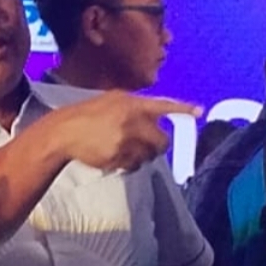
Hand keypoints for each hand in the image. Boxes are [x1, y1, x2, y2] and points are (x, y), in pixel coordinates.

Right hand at [46, 91, 201, 172]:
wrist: (65, 132)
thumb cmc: (88, 114)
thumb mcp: (113, 100)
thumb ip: (136, 106)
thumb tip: (156, 115)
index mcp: (132, 104)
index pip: (164, 106)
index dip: (183, 109)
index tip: (200, 111)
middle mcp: (132, 122)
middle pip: (161, 141)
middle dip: (159, 145)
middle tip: (151, 145)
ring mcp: (125, 141)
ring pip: (149, 156)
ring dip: (144, 156)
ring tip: (128, 149)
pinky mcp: (117, 158)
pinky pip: (134, 166)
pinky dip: (131, 164)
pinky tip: (117, 156)